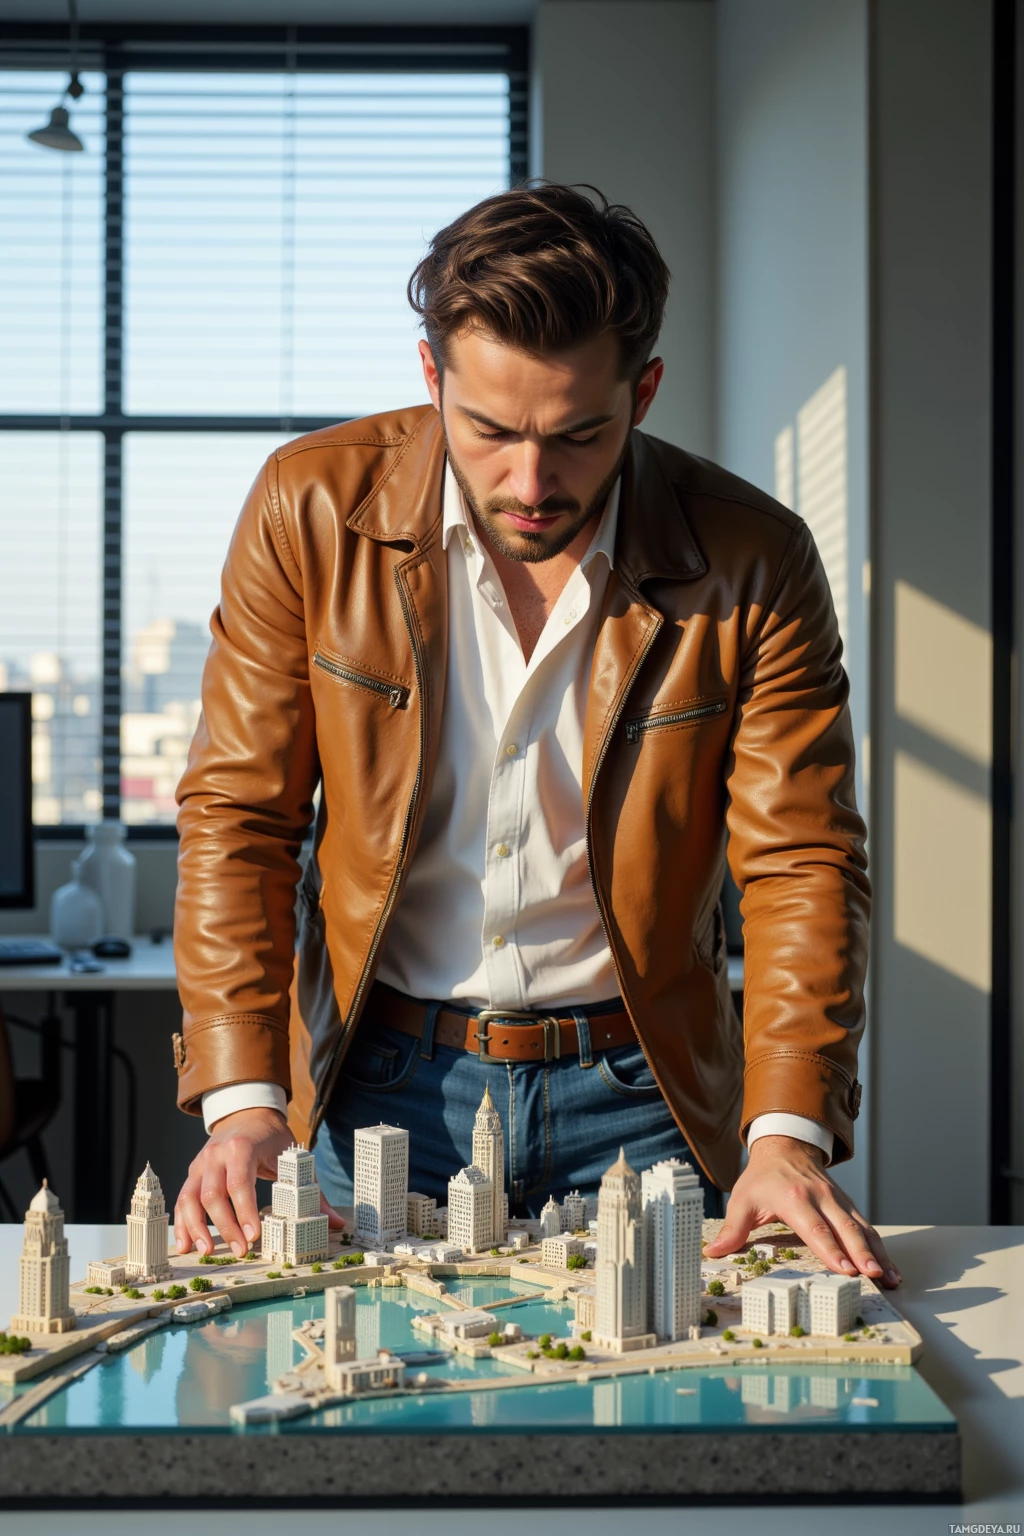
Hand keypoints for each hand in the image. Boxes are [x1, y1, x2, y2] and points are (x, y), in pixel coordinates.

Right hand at [174, 1106, 344, 1258]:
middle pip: (213, 1194)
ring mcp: (201, 1164)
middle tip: (240, 1252)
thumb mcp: (294, 1158)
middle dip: (225, 1227)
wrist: (248, 1114)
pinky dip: (182, 1224)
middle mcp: (216, 1155)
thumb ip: (313, 1191)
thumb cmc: (273, 1138)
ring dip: (196, 1228)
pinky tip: (185, 1245)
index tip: (253, 1236)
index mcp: (242, 1147)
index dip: (245, 1211)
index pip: (239, 1182)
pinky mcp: (193, 1174)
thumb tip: (335, 1222)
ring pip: (190, 1198)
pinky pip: (182, 1200)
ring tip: (206, 1252)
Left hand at [702, 1134, 901, 1288]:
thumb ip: (732, 1228)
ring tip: (891, 1278)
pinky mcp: (847, 1205)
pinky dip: (880, 1248)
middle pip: (845, 1229)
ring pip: (862, 1229)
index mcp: (794, 1198)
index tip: (845, 1269)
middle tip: (874, 1276)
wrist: (786, 1145)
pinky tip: (890, 1267)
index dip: (831, 1249)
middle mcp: (821, 1198)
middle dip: (862, 1254)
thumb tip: (713, 1251)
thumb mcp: (742, 1199)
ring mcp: (838, 1201)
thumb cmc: (763, 1177)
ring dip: (878, 1254)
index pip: (815, 1228)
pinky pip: (867, 1227)